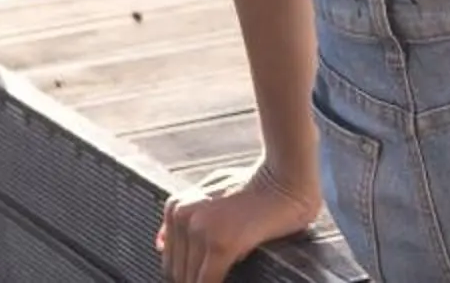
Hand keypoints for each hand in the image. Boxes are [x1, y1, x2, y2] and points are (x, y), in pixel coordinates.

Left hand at [155, 160, 322, 282]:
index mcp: (176, 206)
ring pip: (191, 279)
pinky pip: (209, 281)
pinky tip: (232, 282)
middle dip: (193, 280)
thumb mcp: (213, 189)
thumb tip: (160, 244)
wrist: (289, 176)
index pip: (171, 258)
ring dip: (204, 282)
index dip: (186, 274)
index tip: (201, 275)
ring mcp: (201, 230)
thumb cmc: (258, 182)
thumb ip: (188, 213)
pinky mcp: (222, 244)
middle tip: (212, 278)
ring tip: (220, 279)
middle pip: (178, 272)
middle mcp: (183, 216)